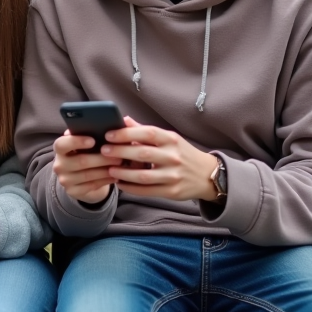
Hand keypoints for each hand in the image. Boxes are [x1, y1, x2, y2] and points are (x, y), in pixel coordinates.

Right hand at [52, 126, 124, 204]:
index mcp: (60, 148)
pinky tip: (116, 175)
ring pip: (88, 175)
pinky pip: (92, 186)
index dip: (77, 142)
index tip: (93, 140)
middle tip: (118, 155)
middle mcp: (59, 164)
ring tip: (120, 165)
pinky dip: (105, 180)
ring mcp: (65, 180)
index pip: (62, 144)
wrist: (80, 176)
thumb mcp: (87, 142)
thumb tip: (121, 121)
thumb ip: (95, 131)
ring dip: (106, 170)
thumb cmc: (87, 152)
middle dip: (102, 158)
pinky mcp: (73, 191)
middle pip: (81, 161)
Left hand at [101, 117, 220, 201]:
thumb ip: (145, 130)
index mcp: (171, 140)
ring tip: (109, 169)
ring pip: (143, 175)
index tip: (109, 135)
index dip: (126, 133)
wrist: (207, 175)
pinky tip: (120, 183)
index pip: (147, 133)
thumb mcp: (168, 138)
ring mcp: (173, 175)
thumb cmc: (182, 153)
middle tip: (104, 151)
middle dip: (120, 152)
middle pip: (142, 153)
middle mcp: (173, 156)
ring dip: (123, 172)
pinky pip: (147, 191)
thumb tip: (124, 119)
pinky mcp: (172, 191)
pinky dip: (131, 188)